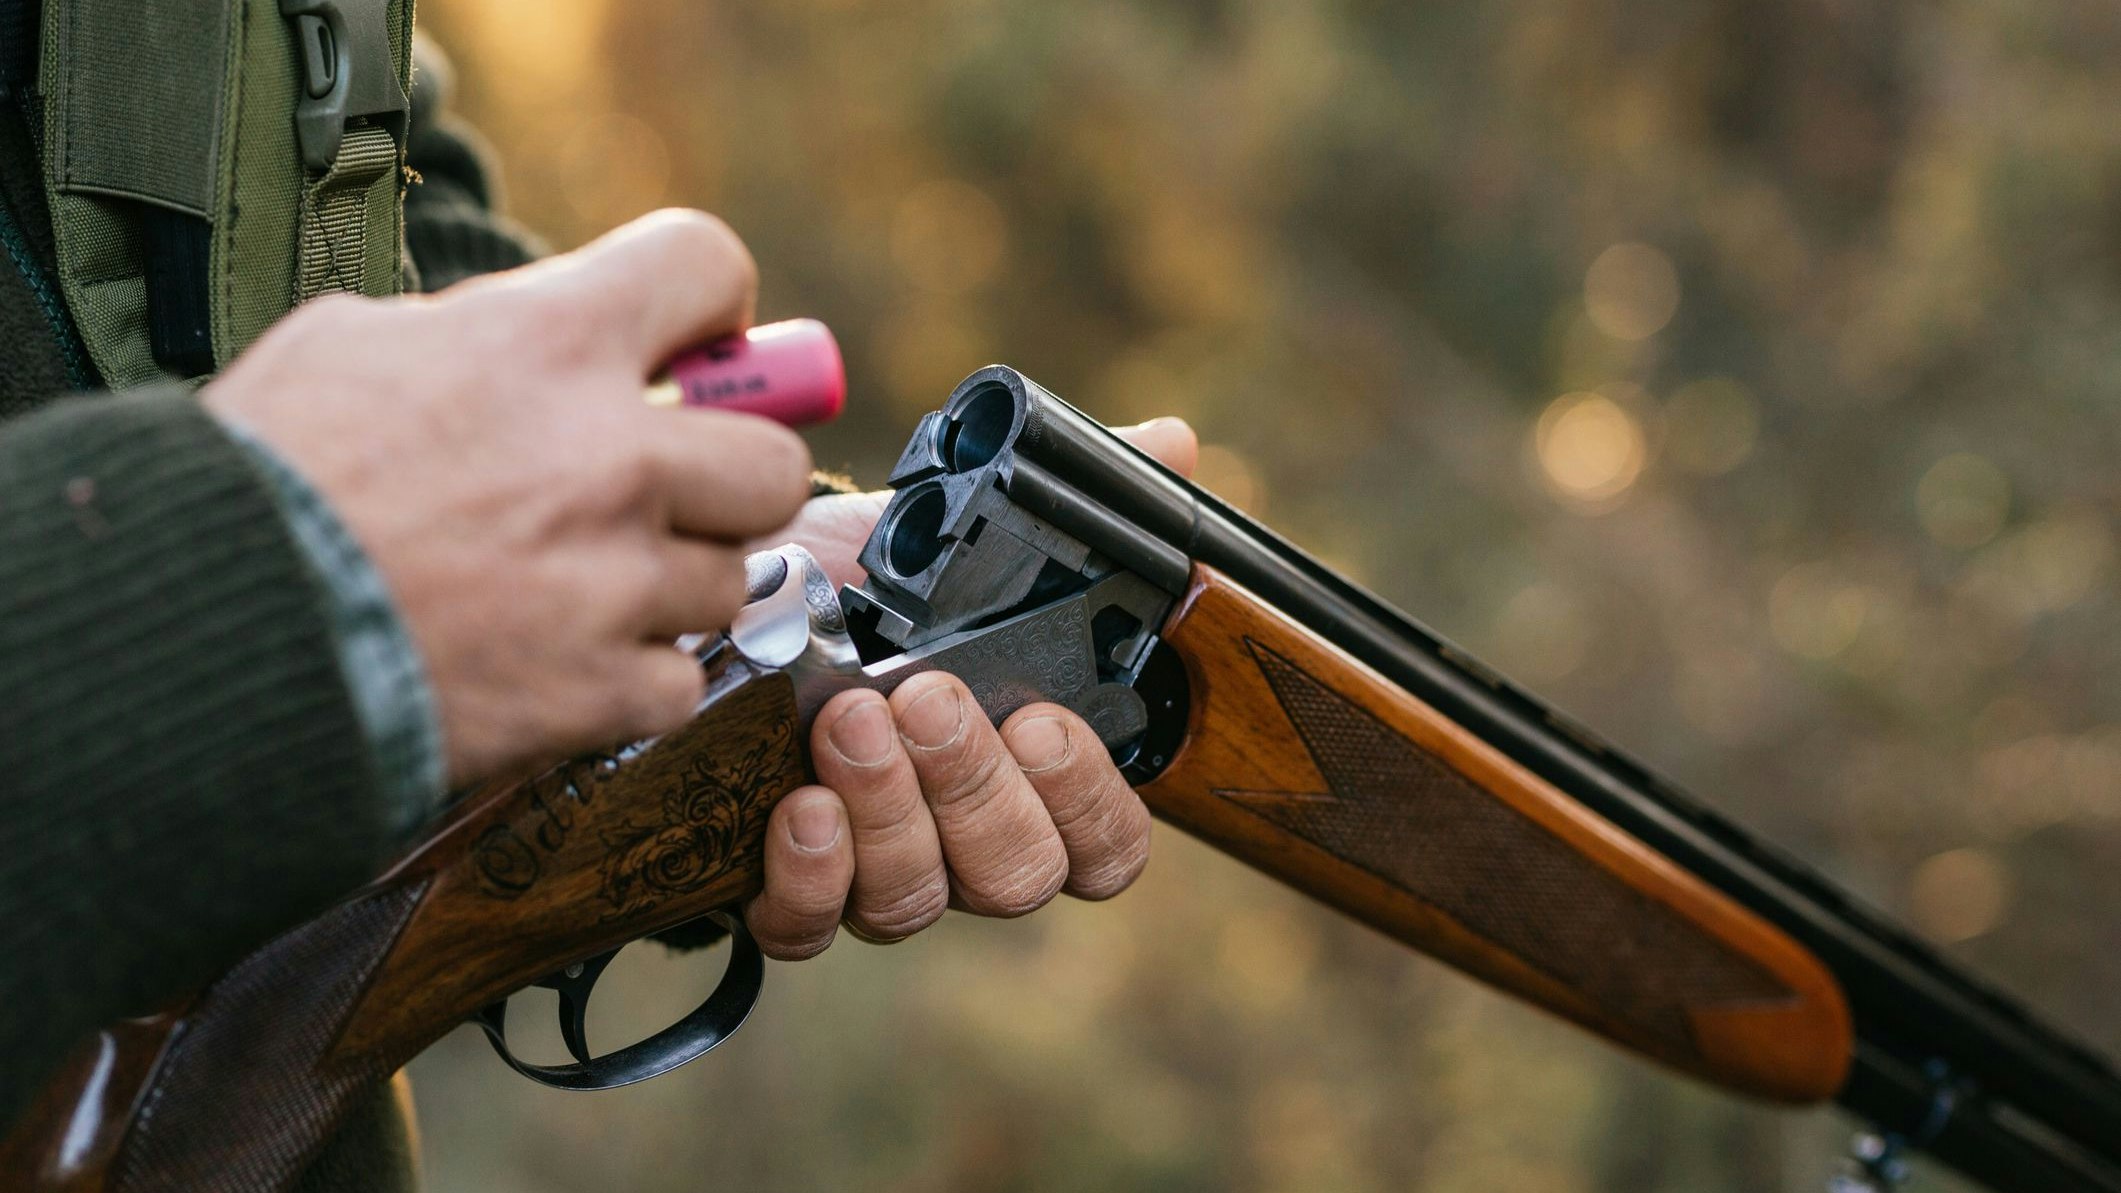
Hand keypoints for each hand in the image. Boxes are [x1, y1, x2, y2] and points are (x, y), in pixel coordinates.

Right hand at [205, 210, 812, 783]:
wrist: (206, 633)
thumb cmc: (264, 479)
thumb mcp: (354, 342)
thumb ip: (479, 333)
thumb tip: (544, 340)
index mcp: (549, 344)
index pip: (706, 265)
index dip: (710, 303)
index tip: (697, 341)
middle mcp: (609, 458)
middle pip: (772, 459)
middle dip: (728, 475)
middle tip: (665, 492)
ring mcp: (615, 581)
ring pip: (729, 579)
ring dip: (668, 585)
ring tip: (573, 588)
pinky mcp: (601, 689)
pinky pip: (679, 680)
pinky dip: (630, 680)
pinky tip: (558, 665)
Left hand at [743, 418, 1199, 958]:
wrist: (721, 596)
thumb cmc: (853, 575)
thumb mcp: (953, 529)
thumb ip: (1071, 505)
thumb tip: (1174, 446)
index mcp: (1030, 775)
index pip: (1106, 844)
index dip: (1091, 803)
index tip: (1046, 723)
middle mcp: (964, 839)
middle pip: (1017, 873)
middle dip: (975, 785)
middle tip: (926, 696)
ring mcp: (877, 873)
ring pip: (918, 898)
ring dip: (889, 807)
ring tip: (847, 715)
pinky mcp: (785, 891)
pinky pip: (813, 928)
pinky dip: (813, 875)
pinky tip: (797, 805)